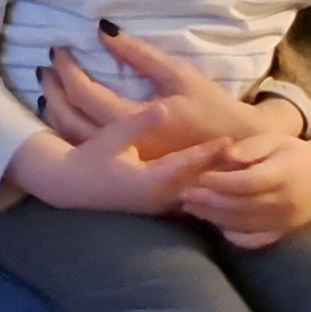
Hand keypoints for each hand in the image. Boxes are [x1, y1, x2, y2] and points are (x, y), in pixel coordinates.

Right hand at [9, 105, 231, 214]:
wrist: (69, 185)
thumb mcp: (113, 137)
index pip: (189, 165)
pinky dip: (197, 181)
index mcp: (151, 180)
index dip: (210, 152)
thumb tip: (161, 108)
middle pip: (198, 180)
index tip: (229, 140)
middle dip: (217, 166)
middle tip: (240, 152)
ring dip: (209, 175)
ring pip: (193, 189)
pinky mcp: (155, 203)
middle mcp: (159, 196)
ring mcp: (158, 203)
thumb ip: (139, 124)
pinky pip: (184, 192)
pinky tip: (209, 174)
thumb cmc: (90, 160)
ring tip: (231, 161)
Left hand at [39, 28, 302, 158]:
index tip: (59, 49)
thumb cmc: (211, 108)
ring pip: (72, 137)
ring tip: (47, 85)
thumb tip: (102, 30)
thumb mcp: (179, 75)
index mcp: (135, 122)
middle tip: (45, 64)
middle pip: (70, 117)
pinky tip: (62, 111)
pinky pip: (84, 147)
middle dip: (53, 88)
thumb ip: (139, 54)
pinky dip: (67, 127)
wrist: (237, 150)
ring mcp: (124, 159)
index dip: (66, 69)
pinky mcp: (127, 163)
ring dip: (54, 109)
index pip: (85, 93)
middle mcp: (124, 146)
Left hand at [180, 114, 310, 245]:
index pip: (247, 183)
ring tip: (190, 207)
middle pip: (242, 206)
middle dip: (210, 202)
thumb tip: (225, 155)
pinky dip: (235, 235)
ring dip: (215, 218)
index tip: (198, 177)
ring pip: (245, 224)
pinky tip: (216, 225)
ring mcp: (285, 221)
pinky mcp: (284, 232)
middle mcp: (284, 202)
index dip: (221, 182)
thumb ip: (250, 147)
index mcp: (282, 175)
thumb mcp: (275, 140)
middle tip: (184, 194)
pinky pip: (257, 239)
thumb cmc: (295, 153)